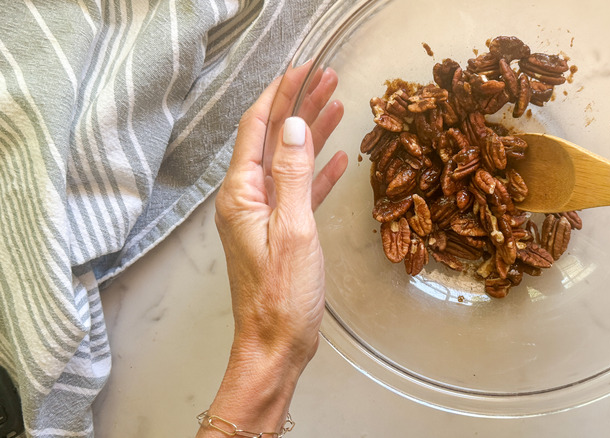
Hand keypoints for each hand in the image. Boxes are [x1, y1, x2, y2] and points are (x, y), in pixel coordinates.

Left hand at [200, 67, 346, 435]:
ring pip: (289, 161)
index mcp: (242, 194)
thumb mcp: (293, 230)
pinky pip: (299, 190)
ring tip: (337, 103)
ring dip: (311, 132)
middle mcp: (246, 199)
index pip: (258, 128)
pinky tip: (337, 157)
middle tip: (326, 77)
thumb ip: (294, 176)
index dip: (281, 94)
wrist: (275, 344)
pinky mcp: (280, 232)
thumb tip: (295, 126)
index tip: (303, 69)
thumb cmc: (281, 296)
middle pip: (274, 139)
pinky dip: (317, 170)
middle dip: (298, 105)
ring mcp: (263, 215)